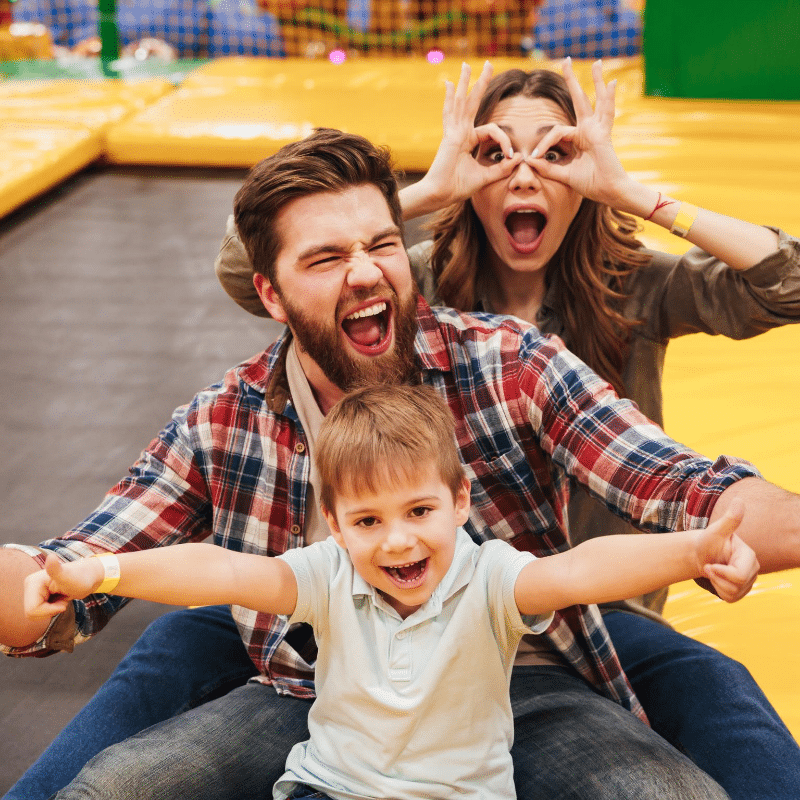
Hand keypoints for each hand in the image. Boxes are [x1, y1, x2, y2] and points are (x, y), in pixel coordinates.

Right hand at [23, 553, 101, 617]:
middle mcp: (30, 585)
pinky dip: (51, 610)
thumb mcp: (69, 577)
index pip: (31, 609)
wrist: (88, 577)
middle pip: (31, 613)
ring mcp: (33, 590)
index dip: (49, 610)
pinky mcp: (37, 595)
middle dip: (50, 611)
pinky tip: (59, 600)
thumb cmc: (81, 578)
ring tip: (61, 599)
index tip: (63, 603)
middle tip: (63, 600)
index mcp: (33, 582)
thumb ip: (57, 569)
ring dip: (51, 611)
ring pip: (34, 614)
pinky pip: (39, 612)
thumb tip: (51, 557)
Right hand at [409, 61, 522, 213]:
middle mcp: (460, 133)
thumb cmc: (458, 188)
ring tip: (467, 64)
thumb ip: (502, 167)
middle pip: (472, 103)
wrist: (441, 195)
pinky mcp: (450, 136)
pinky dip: (449, 98)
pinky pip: (451, 113)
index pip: (492, 130)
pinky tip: (449, 83)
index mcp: (468, 141)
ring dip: (466, 83)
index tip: (511, 155)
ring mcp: (454, 132)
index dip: (505, 140)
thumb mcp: (486, 176)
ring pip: (462, 102)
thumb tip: (519, 157)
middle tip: (489, 65)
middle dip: (481, 84)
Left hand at [532, 58, 631, 206]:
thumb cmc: (590, 184)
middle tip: (565, 60)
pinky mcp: (603, 134)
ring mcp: (597, 130)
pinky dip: (609, 98)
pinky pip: (607, 113)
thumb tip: (529, 161)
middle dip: (571, 80)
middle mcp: (587, 130)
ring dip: (595, 81)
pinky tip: (611, 82)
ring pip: (594, 101)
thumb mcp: (563, 175)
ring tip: (597, 62)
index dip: (543, 144)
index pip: (556, 132)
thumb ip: (548, 167)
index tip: (533, 157)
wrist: (609, 192)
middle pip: (577, 100)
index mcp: (578, 138)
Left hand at [694, 500, 758, 602]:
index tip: (709, 564)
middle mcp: (753, 570)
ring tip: (713, 571)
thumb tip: (739, 501)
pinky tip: (716, 579)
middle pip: (736, 586)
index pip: (739, 575)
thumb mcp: (716, 531)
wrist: (701, 553)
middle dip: (717, 577)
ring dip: (716, 584)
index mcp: (749, 556)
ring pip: (732, 594)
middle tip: (709, 567)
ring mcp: (749, 582)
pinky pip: (730, 599)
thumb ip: (729, 520)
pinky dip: (719, 591)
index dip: (720, 572)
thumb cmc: (708, 541)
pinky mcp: (742, 591)